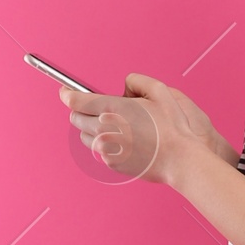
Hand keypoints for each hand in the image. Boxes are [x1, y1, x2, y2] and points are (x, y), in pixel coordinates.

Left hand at [62, 74, 231, 184]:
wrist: (180, 159)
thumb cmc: (173, 127)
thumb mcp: (160, 91)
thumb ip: (136, 81)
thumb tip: (124, 86)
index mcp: (112, 109)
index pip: (75, 101)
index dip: (67, 94)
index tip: (65, 92)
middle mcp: (104, 129)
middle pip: (75, 118)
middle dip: (82, 110)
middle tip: (98, 108)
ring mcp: (106, 149)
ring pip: (84, 136)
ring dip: (91, 128)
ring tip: (113, 125)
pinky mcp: (111, 163)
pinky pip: (98, 150)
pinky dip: (104, 143)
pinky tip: (123, 140)